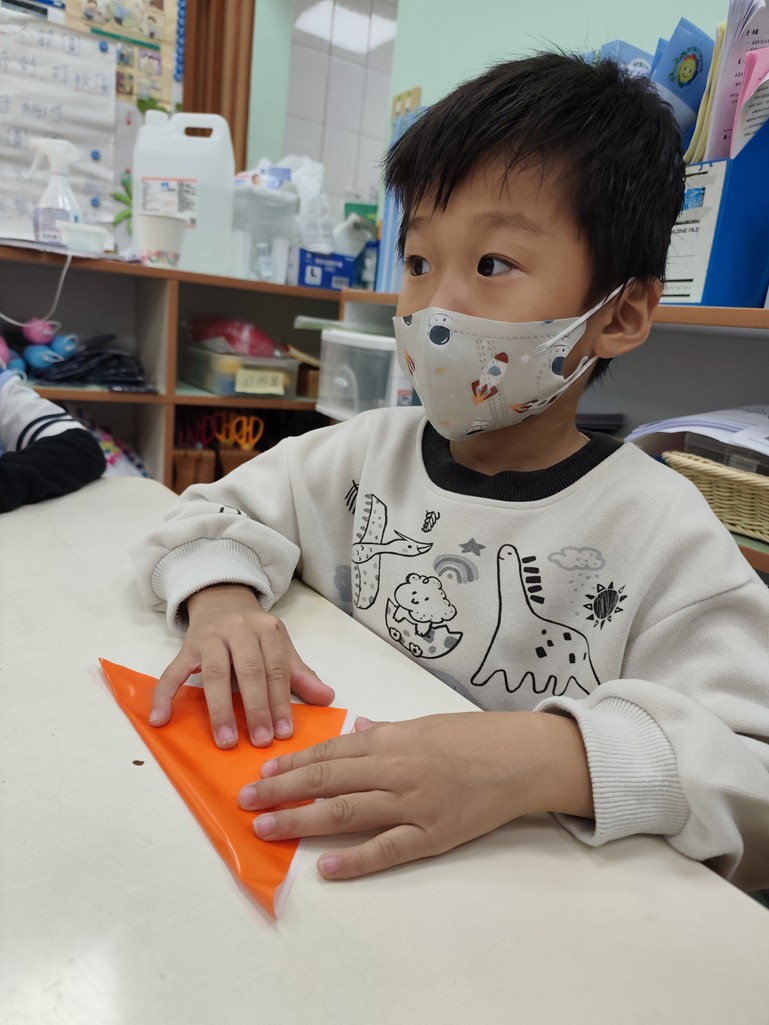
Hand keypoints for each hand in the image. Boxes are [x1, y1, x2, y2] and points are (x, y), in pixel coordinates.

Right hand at [150, 584, 334, 747]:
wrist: (222, 600)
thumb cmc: (254, 633)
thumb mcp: (280, 647)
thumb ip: (300, 674)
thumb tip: (327, 698)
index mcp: (266, 629)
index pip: (276, 668)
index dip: (281, 701)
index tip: (284, 733)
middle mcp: (238, 629)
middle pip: (248, 670)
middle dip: (255, 707)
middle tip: (261, 740)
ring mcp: (210, 637)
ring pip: (215, 673)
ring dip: (221, 709)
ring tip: (226, 740)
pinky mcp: (185, 647)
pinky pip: (172, 671)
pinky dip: (164, 695)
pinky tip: (160, 719)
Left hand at [238, 711, 592, 878]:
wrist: (520, 757)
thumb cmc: (473, 736)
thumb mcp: (425, 723)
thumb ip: (388, 731)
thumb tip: (358, 731)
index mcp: (391, 740)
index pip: (331, 753)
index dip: (293, 764)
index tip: (263, 774)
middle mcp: (395, 769)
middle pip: (327, 781)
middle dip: (282, 791)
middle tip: (246, 803)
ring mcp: (412, 804)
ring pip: (346, 812)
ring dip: (302, 820)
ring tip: (268, 829)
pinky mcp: (432, 835)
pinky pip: (387, 849)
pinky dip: (354, 860)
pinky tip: (326, 867)